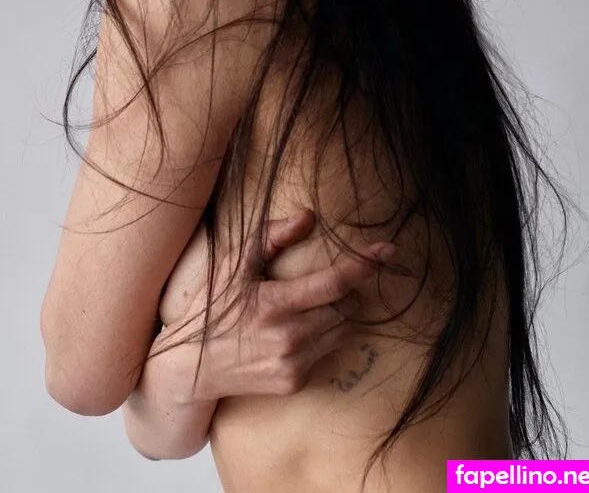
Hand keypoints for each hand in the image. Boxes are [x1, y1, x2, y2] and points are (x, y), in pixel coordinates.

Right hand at [149, 209, 394, 401]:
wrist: (189, 367)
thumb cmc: (212, 306)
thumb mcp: (234, 264)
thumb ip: (272, 236)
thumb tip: (309, 216)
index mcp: (273, 305)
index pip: (333, 282)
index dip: (364, 264)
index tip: (388, 250)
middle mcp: (288, 339)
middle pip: (345, 307)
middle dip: (347, 289)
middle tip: (330, 280)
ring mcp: (293, 364)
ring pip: (343, 331)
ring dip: (341, 312)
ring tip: (316, 302)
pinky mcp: (294, 382)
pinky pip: (330, 351)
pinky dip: (327, 335)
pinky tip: (302, 327)